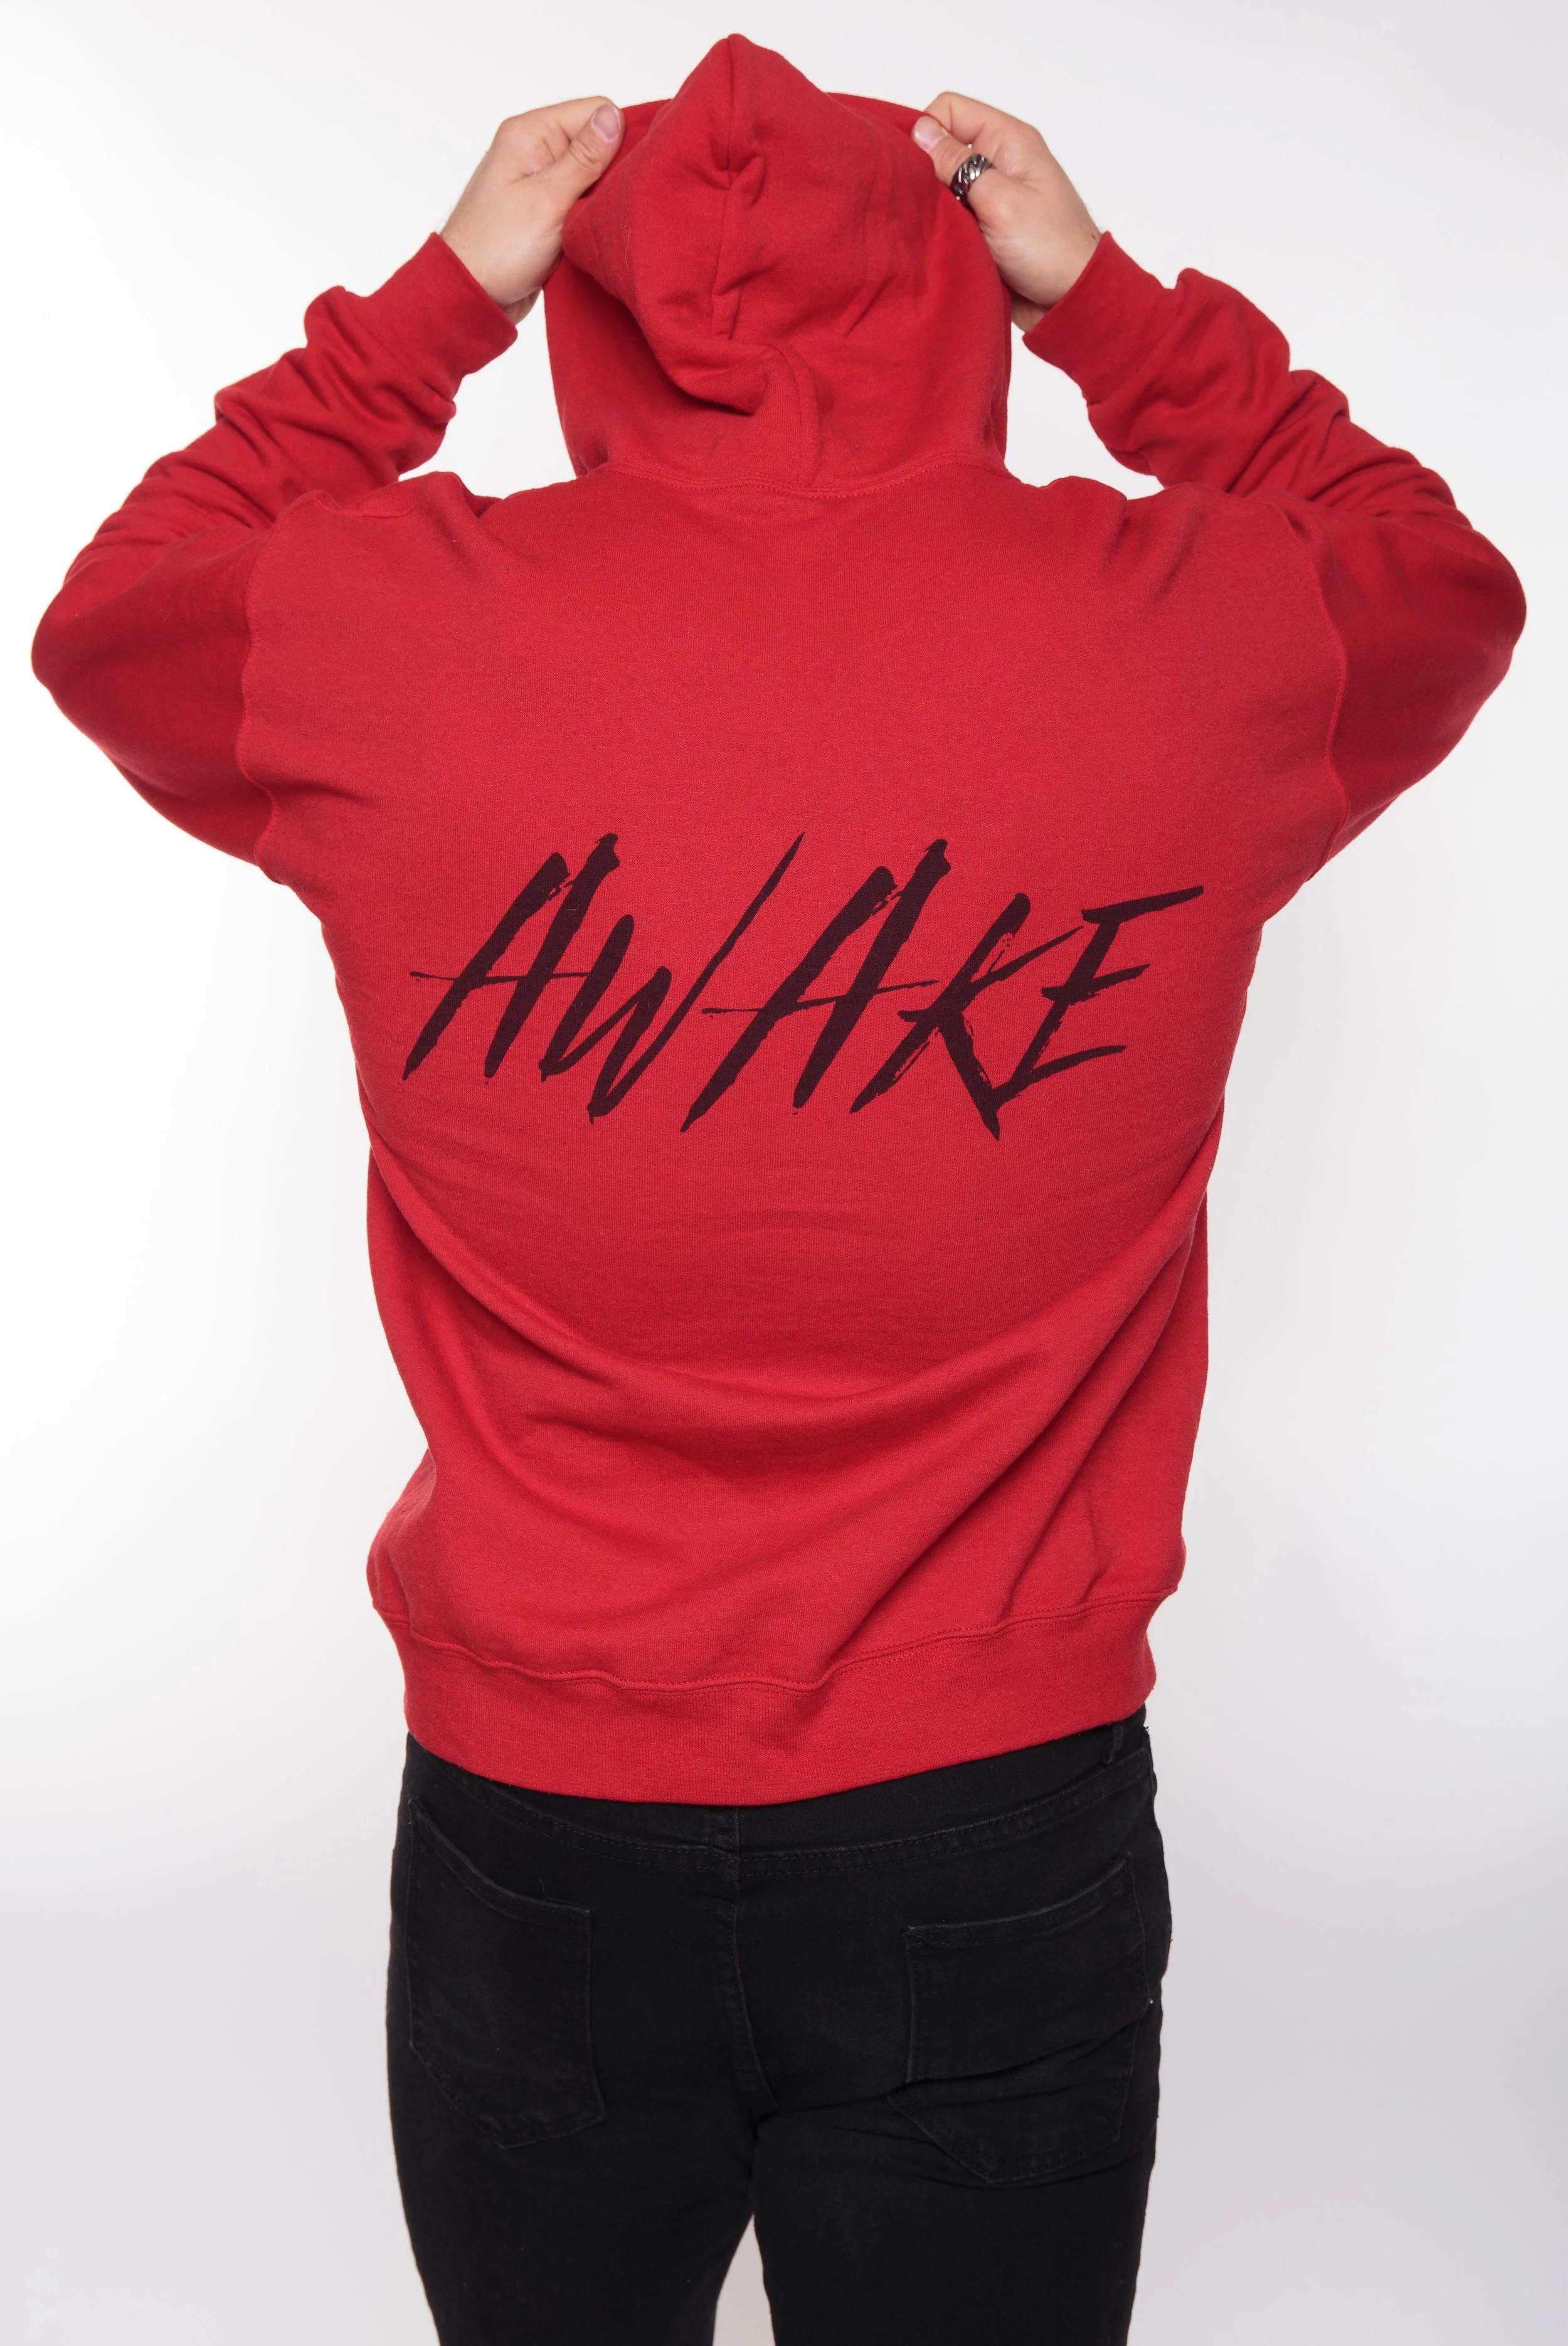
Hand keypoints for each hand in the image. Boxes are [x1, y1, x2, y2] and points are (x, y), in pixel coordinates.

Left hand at [441, 99, 623, 322]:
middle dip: (614, 172)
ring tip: (602, 225)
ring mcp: (541, 181)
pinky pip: (583, 203)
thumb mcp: (547, 200)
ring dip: (604, 200)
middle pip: (597, 143)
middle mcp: (536, 150)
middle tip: (616, 205)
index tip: (631, 175)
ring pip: (594, 177)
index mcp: (530, 133)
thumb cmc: (496, 250)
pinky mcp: (547, 211)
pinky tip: (594, 235)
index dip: (621, 138)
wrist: (469, 297)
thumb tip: (612, 116)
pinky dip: (593, 218)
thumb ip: (584, 159)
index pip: (595, 112)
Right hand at [911, 95, 1099, 331]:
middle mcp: (998, 160)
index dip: (926, 133)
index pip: (950, 110)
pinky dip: (943, 227)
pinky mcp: (985, 225)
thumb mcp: (1000, 200)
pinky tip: (940, 243)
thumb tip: (921, 131)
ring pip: (943, 185)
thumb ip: (958, 164)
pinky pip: (951, 215)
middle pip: (943, 147)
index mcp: (1008, 139)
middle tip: (924, 205)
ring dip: (934, 206)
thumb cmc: (1050, 248)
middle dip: (925, 172)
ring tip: (936, 229)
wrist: (1073, 301)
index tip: (916, 170)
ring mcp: (991, 194)